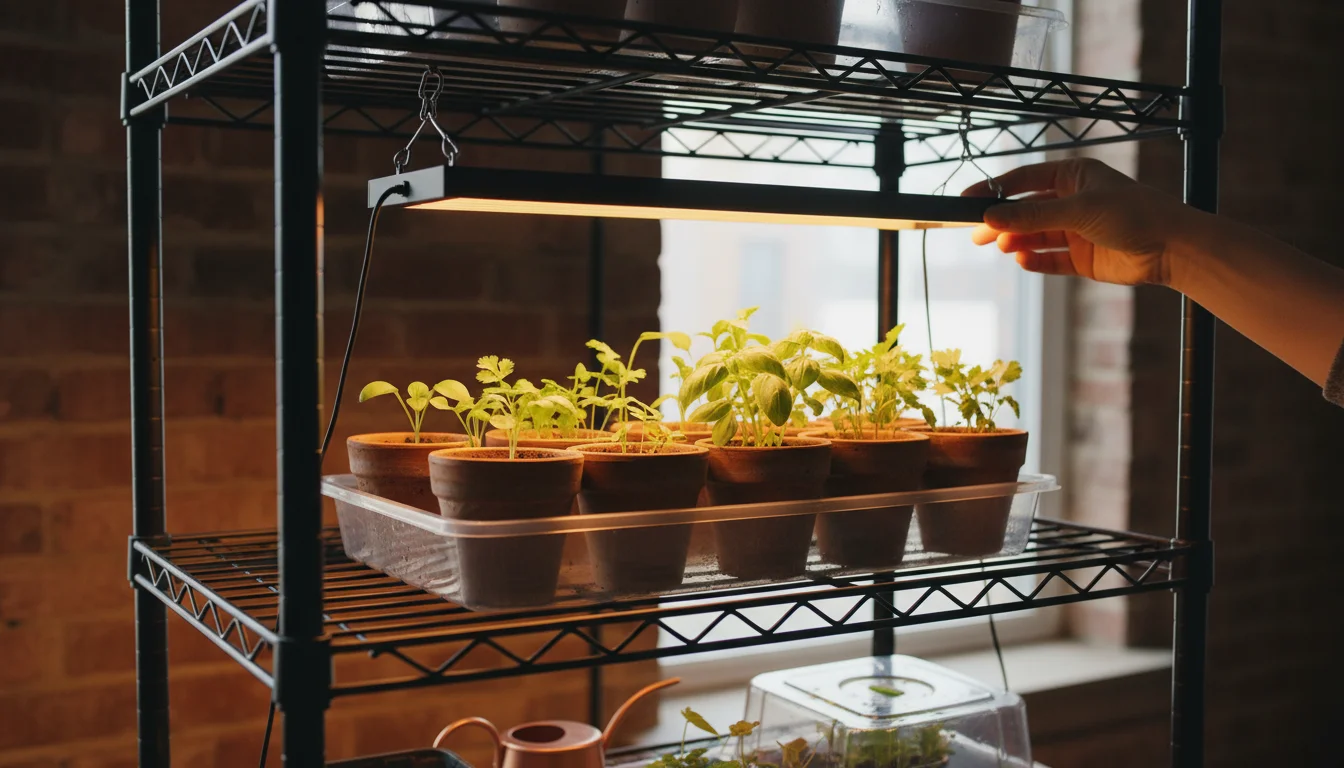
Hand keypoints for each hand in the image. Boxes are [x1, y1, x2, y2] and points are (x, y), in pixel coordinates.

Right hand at [962, 158, 1196, 286]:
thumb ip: (1032, 214)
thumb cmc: (1133, 213)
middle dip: (1002, 220)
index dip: (995, 190)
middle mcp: (1072, 201)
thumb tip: (992, 217)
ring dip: (1017, 241)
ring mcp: (1076, 231)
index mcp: (1073, 176)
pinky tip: (1023, 260)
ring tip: (1001, 246)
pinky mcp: (1082, 258)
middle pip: (1025, 210)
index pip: (1024, 179)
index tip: (968, 201)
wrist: (1171, 247)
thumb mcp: (1078, 209)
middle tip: (976, 233)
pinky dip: (1035, 260)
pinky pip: (1050, 259)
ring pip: (1035, 235)